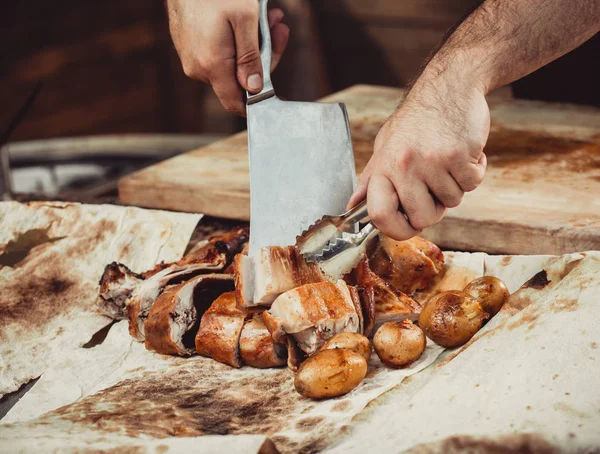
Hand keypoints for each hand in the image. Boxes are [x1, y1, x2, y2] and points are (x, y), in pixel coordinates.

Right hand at [167, 0, 289, 115]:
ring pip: (231, 64)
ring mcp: (191, 58)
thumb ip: (250, 57)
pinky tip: (247, 20)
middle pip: (239, 80)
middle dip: (263, 58)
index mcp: (211, 64)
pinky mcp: (189, 47)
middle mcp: (197, 67)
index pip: (235, 103)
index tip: (277, 93)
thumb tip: (254, 88)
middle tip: (279, 29)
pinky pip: (218, 54)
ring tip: (268, 18)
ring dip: (253, 45)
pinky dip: (236, 41)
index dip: (258, 101)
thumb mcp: (244, 19)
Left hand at [348, 77, 489, 239]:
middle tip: (435, 186)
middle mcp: (404, 165)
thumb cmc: (417, 120)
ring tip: (448, 160)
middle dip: (434, 210)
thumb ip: (371, 179)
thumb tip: (352, 206)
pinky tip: (465, 152)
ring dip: (456, 186)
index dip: (396, 230)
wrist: (450, 86)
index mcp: (383, 166)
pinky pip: (472, 185)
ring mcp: (432, 160)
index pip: (379, 215)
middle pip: (422, 218)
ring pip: (452, 202)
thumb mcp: (386, 145)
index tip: (408, 226)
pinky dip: (474, 172)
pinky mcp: (459, 155)